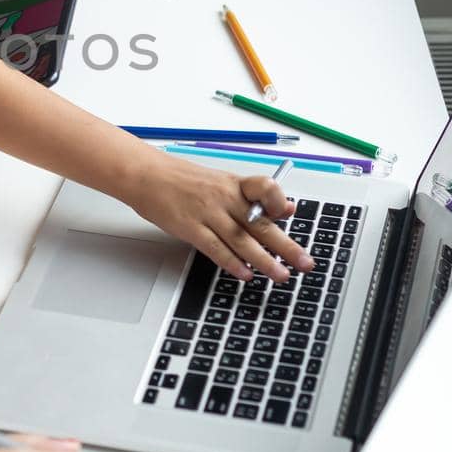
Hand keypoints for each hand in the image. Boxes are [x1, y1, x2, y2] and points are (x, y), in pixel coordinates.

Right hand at [127, 154, 310, 282]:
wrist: (146, 175)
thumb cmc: (181, 179)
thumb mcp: (221, 182)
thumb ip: (253, 197)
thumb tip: (286, 208)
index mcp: (234, 184)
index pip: (265, 189)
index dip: (279, 202)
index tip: (288, 216)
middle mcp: (224, 197)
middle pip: (260, 223)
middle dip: (286, 246)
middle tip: (305, 263)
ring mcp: (207, 213)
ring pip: (242, 240)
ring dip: (264, 261)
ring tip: (280, 276)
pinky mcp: (190, 227)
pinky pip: (215, 247)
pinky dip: (231, 262)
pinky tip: (245, 273)